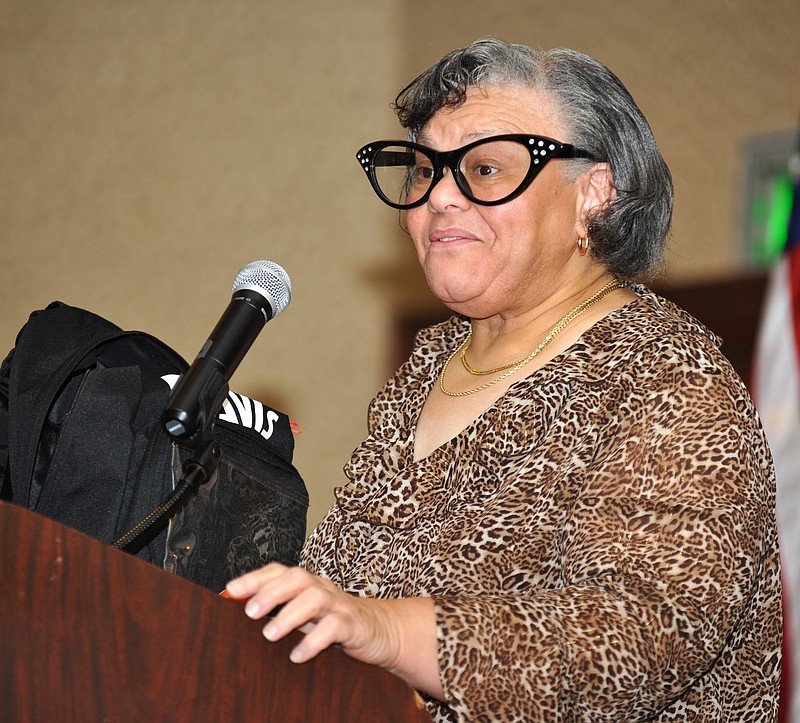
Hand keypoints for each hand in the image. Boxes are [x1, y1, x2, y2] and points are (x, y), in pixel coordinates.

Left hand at [225, 564, 442, 698]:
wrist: (382, 631)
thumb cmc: (335, 622)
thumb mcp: (306, 616)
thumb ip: (279, 612)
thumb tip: (240, 614)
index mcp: (307, 585)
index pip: (279, 571)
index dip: (255, 578)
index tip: (230, 591)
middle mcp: (322, 589)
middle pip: (297, 578)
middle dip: (271, 592)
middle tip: (250, 613)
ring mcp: (339, 605)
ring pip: (315, 598)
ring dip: (290, 614)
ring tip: (270, 634)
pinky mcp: (354, 625)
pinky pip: (335, 626)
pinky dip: (314, 640)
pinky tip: (298, 655)